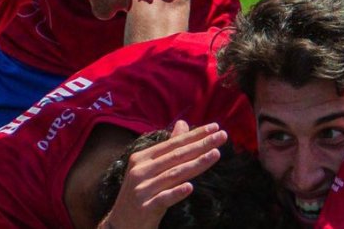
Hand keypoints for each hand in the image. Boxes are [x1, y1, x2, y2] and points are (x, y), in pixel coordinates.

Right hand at [98, 121, 226, 228]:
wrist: (120, 224)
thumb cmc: (140, 193)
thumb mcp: (149, 168)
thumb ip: (167, 147)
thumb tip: (183, 123)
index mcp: (142, 158)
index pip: (173, 144)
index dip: (194, 135)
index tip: (215, 127)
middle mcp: (141, 171)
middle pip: (176, 156)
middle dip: (201, 145)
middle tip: (222, 136)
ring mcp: (142, 189)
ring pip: (174, 174)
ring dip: (196, 164)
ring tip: (216, 154)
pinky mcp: (145, 208)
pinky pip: (163, 199)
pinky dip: (176, 192)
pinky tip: (190, 187)